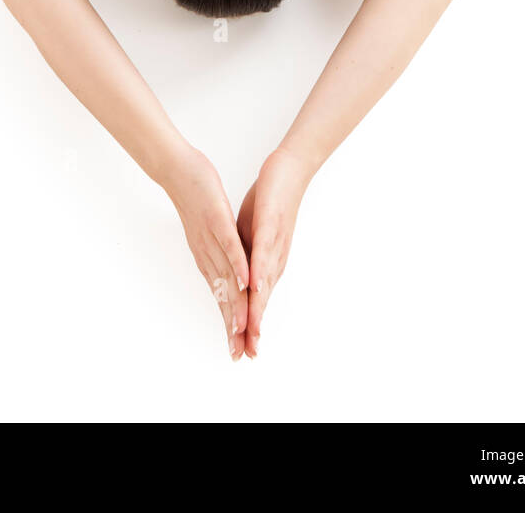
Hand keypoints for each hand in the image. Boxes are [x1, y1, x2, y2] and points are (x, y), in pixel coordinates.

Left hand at [166, 147, 249, 359]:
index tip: (237, 349)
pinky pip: (229, 244)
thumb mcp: (210, 228)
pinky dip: (239, 264)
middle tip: (238, 354)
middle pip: (223, 295)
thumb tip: (227, 269)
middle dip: (232, 326)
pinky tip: (247, 280)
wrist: (178, 168)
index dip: (230, 323)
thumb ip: (220, 250)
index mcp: (208, 256)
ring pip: (226, 276)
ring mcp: (211, 236)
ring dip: (235, 303)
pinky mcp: (215, 218)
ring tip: (243, 328)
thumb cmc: (196, 196)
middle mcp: (207, 252)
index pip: (221, 296)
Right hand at [237, 147, 309, 357]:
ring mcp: (273, 242)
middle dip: (253, 327)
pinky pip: (264, 250)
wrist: (286, 170)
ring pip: (264, 280)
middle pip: (261, 299)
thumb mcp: (248, 233)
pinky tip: (253, 285)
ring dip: (258, 307)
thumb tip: (237, 277)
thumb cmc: (268, 202)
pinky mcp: (271, 225)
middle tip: (247, 355)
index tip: (240, 350)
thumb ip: (244, 257)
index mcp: (264, 261)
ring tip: (250, 332)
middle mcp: (272, 258)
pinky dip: (259, 269)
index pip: (254, 300)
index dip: (247, 325)